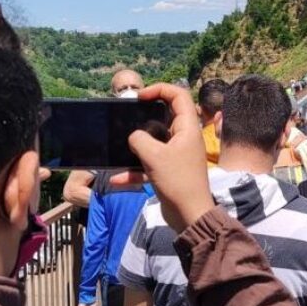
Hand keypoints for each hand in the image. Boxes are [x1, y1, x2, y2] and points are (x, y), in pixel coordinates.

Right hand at [112, 84, 215, 231]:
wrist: (190, 216)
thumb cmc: (177, 181)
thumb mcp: (154, 156)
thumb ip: (140, 139)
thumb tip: (134, 137)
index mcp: (187, 128)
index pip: (179, 95)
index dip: (159, 89)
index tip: (140, 97)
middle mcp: (184, 138)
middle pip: (164, 117)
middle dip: (144, 117)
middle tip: (128, 118)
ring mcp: (177, 155)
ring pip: (154, 142)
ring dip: (136, 147)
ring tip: (120, 147)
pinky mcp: (170, 171)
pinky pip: (150, 165)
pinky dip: (135, 171)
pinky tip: (117, 180)